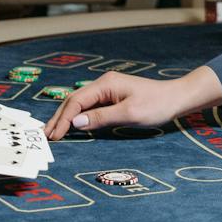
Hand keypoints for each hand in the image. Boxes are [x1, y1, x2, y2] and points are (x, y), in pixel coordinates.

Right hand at [42, 67, 221, 140]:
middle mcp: (103, 84)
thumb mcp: (129, 114)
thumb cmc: (157, 105)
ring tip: (52, 133)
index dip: (63, 119)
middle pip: (73, 102)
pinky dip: (77, 118)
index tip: (55, 136)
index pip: (76, 102)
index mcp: (105, 84)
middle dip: (59, 119)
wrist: (177, 98)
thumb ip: (101, 118)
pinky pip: (89, 107)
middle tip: (45, 136)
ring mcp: (107, 91)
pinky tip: (71, 127)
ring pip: (79, 105)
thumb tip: (76, 122)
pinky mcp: (111, 98)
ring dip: (66, 119)